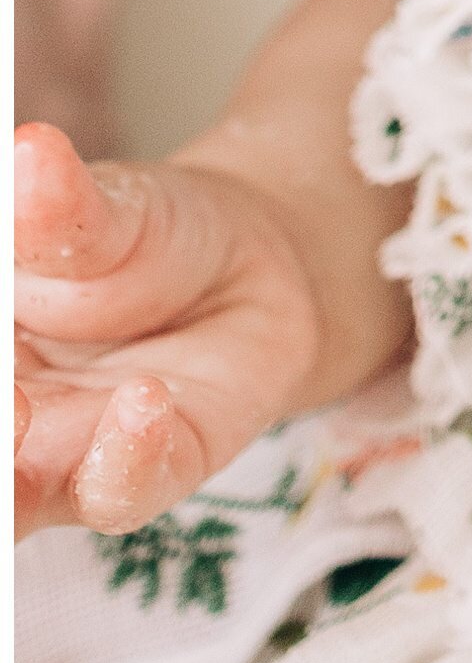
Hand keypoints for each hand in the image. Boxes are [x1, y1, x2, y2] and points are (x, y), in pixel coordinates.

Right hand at [15, 125, 327, 539]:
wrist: (256, 261)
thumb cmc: (142, 238)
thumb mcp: (97, 207)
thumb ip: (52, 210)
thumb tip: (28, 155)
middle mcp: (3, 424)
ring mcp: (65, 459)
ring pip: (9, 507)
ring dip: (0, 473)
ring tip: (14, 409)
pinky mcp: (149, 470)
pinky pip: (121, 491)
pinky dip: (124, 456)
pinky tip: (142, 400)